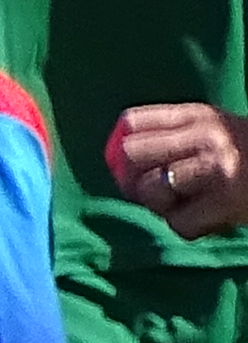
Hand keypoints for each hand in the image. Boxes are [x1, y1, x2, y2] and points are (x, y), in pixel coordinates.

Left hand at [112, 101, 247, 232]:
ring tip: (190, 203)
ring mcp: (217, 167)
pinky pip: (179, 223)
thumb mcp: (215, 131)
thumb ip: (172, 136)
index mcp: (200, 115)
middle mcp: (207, 135)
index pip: (132, 121)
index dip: (123, 147)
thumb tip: (116, 161)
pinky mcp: (227, 201)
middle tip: (155, 191)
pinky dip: (188, 227)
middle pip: (131, 154)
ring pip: (151, 191)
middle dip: (135, 179)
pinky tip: (208, 218)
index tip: (134, 164)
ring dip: (163, 206)